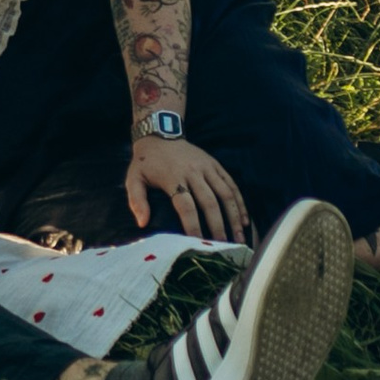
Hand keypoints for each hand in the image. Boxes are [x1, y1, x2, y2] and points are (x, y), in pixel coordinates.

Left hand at [126, 131, 248, 242]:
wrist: (160, 134)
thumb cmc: (146, 162)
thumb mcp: (134, 178)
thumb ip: (137, 200)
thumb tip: (142, 223)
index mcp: (173, 178)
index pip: (187, 206)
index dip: (193, 225)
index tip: (198, 242)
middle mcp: (193, 173)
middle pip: (210, 202)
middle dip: (218, 226)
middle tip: (223, 246)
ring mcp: (207, 168)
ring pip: (225, 193)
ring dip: (234, 216)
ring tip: (239, 237)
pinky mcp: (215, 165)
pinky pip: (232, 184)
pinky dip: (240, 202)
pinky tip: (245, 220)